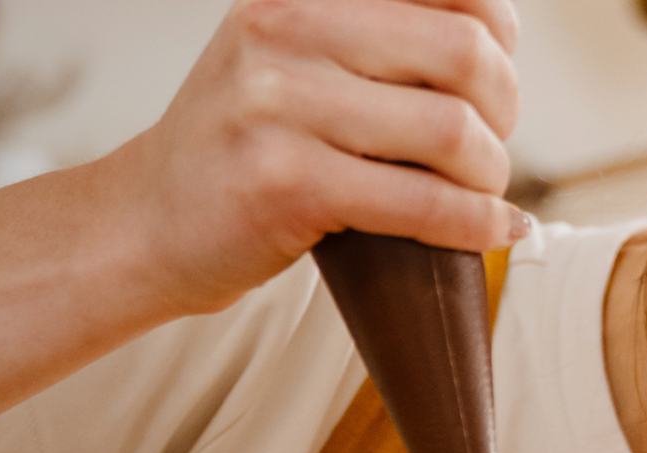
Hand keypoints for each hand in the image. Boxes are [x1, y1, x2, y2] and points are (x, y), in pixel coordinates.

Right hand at [94, 0, 529, 315]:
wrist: (143, 224)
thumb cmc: (239, 146)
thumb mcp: (288, 54)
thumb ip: (369, 34)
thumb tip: (495, 41)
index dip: (499, 28)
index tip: (495, 70)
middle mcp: (285, 27)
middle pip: (463, 50)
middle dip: (503, 105)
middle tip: (490, 142)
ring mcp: (279, 105)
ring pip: (450, 130)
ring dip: (489, 172)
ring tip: (481, 190)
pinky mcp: (284, 184)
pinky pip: (420, 204)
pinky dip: (474, 223)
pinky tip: (490, 230)